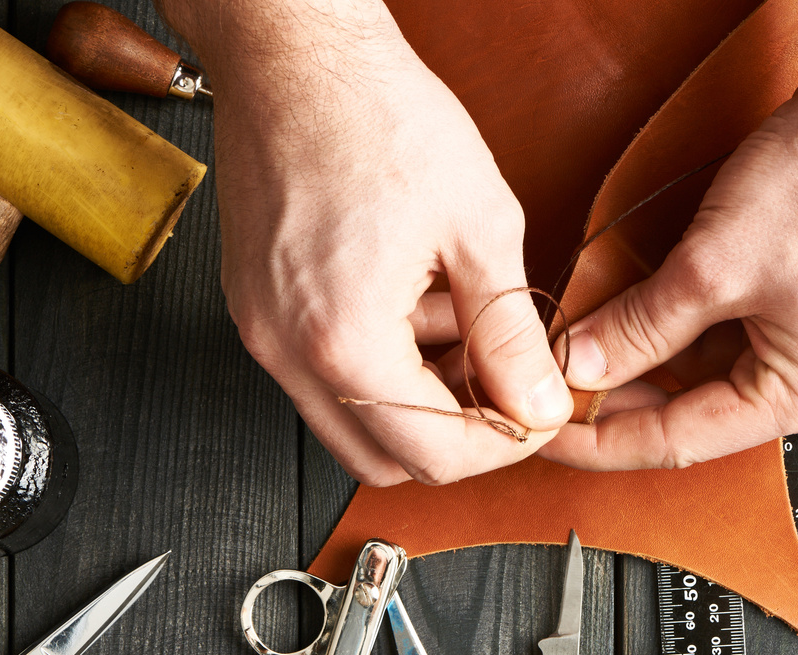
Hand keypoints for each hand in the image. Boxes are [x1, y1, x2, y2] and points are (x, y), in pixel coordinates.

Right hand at [166, 4, 572, 485]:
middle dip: (456, 437)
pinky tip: (414, 301)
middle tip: (506, 384)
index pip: (435, 455)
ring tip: (458, 318)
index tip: (537, 411)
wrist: (295, 50)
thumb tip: (539, 403)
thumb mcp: (479, 225)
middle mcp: (288, 350)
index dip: (503, 444)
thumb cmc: (377, 112)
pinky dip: (378, 365)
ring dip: (417, 400)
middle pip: (385, 460)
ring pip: (352, 424)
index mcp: (344, 340)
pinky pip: (323, 376)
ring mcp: (264, 334)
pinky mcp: (257, 311)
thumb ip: (511, 334)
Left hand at [541, 0, 797, 470]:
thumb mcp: (710, 268)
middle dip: (620, 396)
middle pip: (693, 413)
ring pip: (705, 375)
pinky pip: (728, 341)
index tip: (551, 434)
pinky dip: (677, 332)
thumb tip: (582, 364)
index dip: (604, 440)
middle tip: (555, 384)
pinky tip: (633, 315)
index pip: (679, 442)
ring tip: (585, 343)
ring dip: (646, 360)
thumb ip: (639, 327)